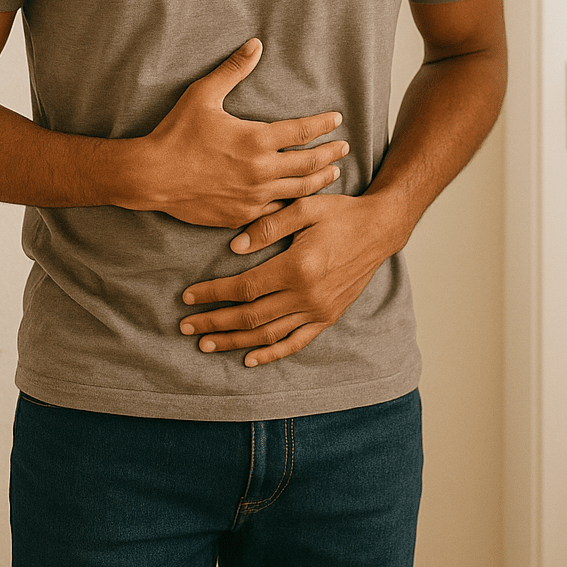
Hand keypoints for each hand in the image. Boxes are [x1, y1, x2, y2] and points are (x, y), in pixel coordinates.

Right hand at [124, 39, 348, 226]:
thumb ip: (234, 69)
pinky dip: (294, 204)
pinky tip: (301, 200)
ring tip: (333, 173)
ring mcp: (253, 197)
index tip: (337, 119)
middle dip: (330, 153)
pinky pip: (277, 212)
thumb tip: (256, 44)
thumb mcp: (204, 94)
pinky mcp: (242, 215)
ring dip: (320, 180)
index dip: (323, 125)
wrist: (152, 176)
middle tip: (344, 147)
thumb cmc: (177, 133)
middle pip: (309, 163)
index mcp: (256, 140)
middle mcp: (261, 171)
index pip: (302, 132)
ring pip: (298, 190)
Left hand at [179, 193, 397, 366]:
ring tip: (207, 344)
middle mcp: (307, 295)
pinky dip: (271, 354)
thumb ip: (269, 225)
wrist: (379, 230)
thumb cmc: (340, 214)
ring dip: (234, 342)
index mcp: (298, 267)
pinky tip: (249, 359)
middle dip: (214, 322)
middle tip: (186, 327)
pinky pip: (296, 342)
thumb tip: (234, 248)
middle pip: (251, 316)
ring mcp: (319, 310)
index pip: (245, 287)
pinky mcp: (328, 317)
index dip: (213, 294)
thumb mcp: (305, 207)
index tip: (188, 296)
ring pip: (269, 335)